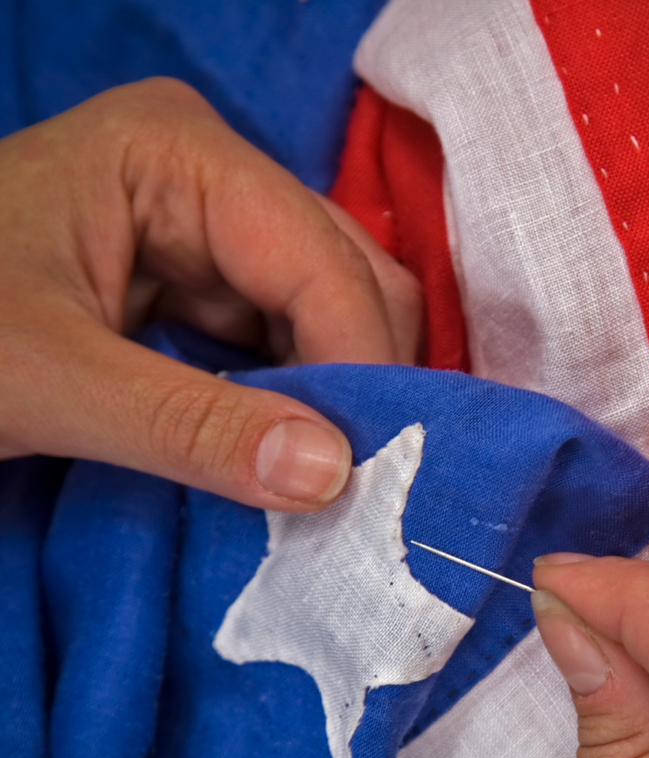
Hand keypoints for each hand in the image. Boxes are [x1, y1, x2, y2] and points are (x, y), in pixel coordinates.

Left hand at [0, 78, 420, 509]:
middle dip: (361, 381)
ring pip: (336, 313)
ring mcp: (216, 228)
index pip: (318, 259)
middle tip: (365, 481)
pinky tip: (295, 452)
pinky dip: (306, 403)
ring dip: (341, 398)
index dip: (358, 366)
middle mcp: (217, 176)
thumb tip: (333, 476)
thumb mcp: (48, 381)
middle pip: (350, 276)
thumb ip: (191, 429)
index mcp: (179, 154)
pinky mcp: (208, 283)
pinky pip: (294, 343)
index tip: (371, 474)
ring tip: (336, 476)